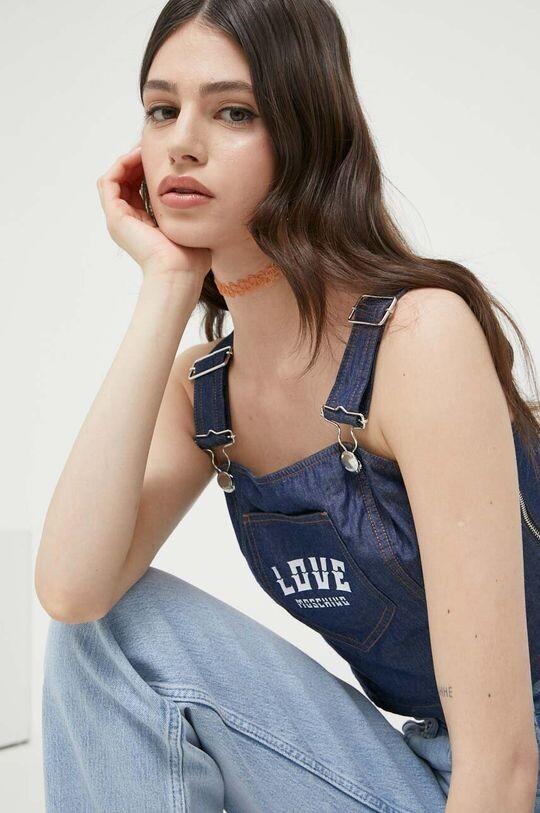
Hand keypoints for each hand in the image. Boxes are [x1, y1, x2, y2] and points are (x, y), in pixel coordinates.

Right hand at [96, 143, 211, 287]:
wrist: (180, 272)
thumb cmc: (191, 257)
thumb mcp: (191, 226)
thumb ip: (191, 211)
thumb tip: (204, 196)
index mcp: (143, 225)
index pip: (137, 189)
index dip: (146, 170)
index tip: (162, 157)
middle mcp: (127, 223)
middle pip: (124, 182)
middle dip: (136, 161)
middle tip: (151, 147)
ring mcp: (119, 220)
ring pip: (114, 179)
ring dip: (127, 161)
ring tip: (144, 149)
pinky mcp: (116, 217)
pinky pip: (109, 182)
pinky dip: (121, 166)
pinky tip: (138, 156)